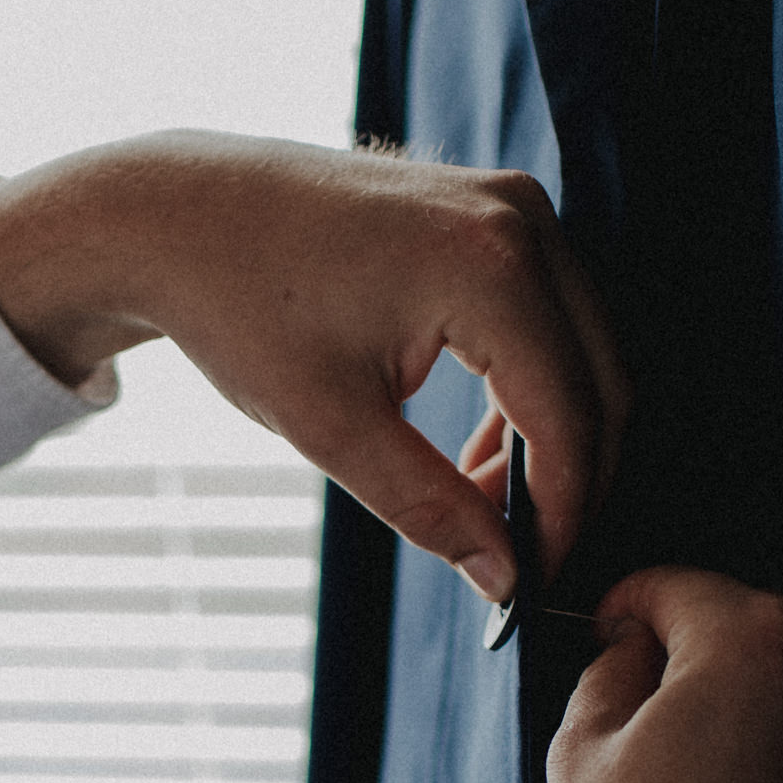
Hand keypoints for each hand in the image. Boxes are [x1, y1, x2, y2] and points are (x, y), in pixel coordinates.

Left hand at [0, 132, 625, 595]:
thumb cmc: (241, 309)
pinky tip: (475, 447)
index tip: (537, 577)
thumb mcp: (331, 427)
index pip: (572, 417)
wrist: (181, 214)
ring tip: (476, 500)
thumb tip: (505, 579)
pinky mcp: (497, 208)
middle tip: (518, 554)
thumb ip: (429, 507)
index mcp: (490, 268)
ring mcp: (515, 203)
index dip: (565, 512)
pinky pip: (553, 316)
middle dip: (570, 480)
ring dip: (552, 436)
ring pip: (585, 352)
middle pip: (602, 381)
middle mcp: (523, 221)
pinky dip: (532, 387)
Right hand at [543, 568, 782, 782]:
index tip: (593, 637)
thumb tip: (631, 647)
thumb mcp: (579, 747)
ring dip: (720, 698)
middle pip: (738, 622)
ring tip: (658, 763)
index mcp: (757, 640)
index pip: (675, 585)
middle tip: (617, 706)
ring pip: (775, 677)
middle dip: (679, 650)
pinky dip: (755, 744)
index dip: (620, 609)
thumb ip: (609, 668)